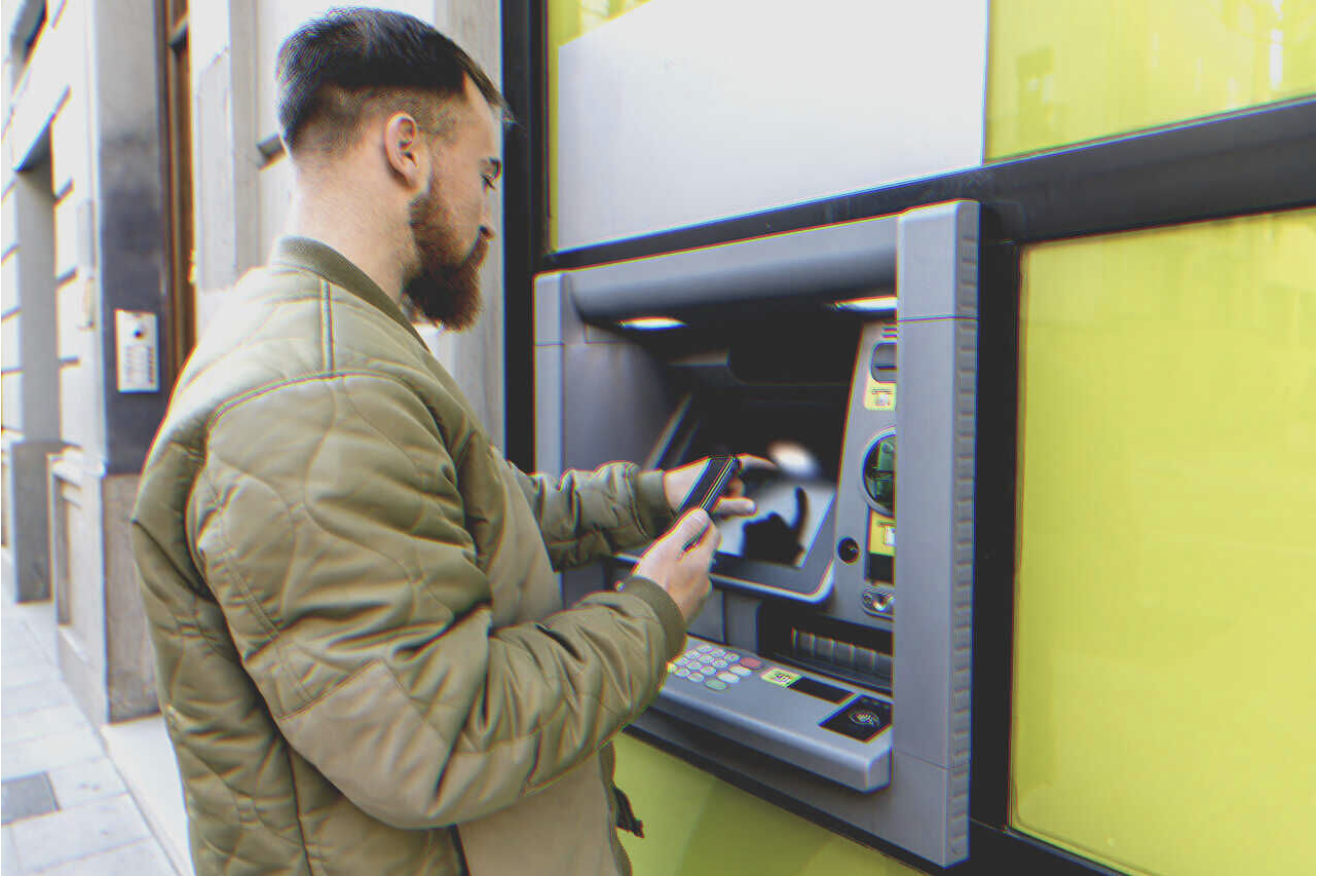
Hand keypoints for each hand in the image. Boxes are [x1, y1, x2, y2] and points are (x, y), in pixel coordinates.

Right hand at [632, 509, 720, 623]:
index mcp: (702, 563)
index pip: (713, 536)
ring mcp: (697, 599)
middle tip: (665, 552)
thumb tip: (702, 515)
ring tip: (655, 574)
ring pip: (690, 577)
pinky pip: (682, 594)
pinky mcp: (687, 613)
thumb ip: (687, 529)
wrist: (647, 622)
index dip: (703, 526)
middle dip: (685, 552)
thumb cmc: (655, 586)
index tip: (693, 524)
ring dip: (677, 572)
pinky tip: (655, 590)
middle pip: (700, 558)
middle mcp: (705, 582)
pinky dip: (672, 589)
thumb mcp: (668, 548)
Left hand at [663, 454, 772, 517]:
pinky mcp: (702, 481)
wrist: (661, 494)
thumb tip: (752, 507)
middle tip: (727, 511)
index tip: (773, 468)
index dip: (762, 464)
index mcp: (720, 467)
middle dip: (736, 497)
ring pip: (727, 489)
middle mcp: (716, 468)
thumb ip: (734, 505)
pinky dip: (718, 499)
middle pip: (737, 482)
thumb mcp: (711, 503)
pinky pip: (717, 490)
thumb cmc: (682, 494)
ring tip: (715, 511)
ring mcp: (709, 475)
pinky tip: (710, 508)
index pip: (747, 461)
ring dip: (726, 501)